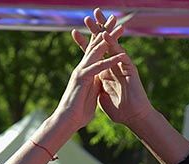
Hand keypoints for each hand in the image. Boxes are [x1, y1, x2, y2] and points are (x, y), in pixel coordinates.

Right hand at [52, 15, 130, 131]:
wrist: (67, 121)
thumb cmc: (78, 111)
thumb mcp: (91, 94)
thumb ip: (96, 83)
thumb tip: (101, 79)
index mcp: (85, 70)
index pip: (96, 50)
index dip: (104, 38)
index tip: (114, 27)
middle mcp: (82, 67)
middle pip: (96, 44)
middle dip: (106, 30)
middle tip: (115, 17)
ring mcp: (81, 71)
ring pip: (97, 51)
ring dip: (109, 39)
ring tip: (120, 28)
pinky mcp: (82, 79)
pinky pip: (98, 67)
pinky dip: (109, 61)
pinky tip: (119, 55)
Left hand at [72, 9, 152, 126]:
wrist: (133, 118)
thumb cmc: (120, 111)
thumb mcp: (102, 98)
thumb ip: (95, 89)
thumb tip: (87, 87)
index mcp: (106, 71)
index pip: (94, 54)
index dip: (85, 43)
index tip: (74, 32)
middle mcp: (113, 65)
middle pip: (103, 44)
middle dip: (96, 30)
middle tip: (88, 16)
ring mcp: (122, 66)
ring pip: (112, 45)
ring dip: (104, 32)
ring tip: (97, 19)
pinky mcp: (129, 69)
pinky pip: (120, 54)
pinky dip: (113, 45)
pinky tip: (106, 36)